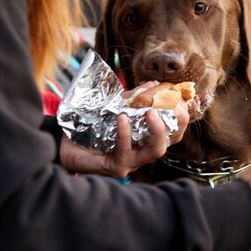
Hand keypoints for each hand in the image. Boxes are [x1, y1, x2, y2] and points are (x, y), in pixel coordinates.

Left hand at [59, 84, 189, 177]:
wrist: (64, 143)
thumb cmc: (90, 126)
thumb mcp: (114, 107)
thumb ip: (132, 98)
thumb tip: (153, 82)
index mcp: (146, 135)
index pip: (173, 127)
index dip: (183, 113)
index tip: (187, 96)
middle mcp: (143, 150)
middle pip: (172, 140)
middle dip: (178, 122)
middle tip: (176, 105)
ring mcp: (132, 161)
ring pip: (156, 150)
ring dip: (157, 130)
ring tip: (150, 112)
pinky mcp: (117, 168)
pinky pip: (126, 152)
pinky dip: (125, 134)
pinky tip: (121, 118)